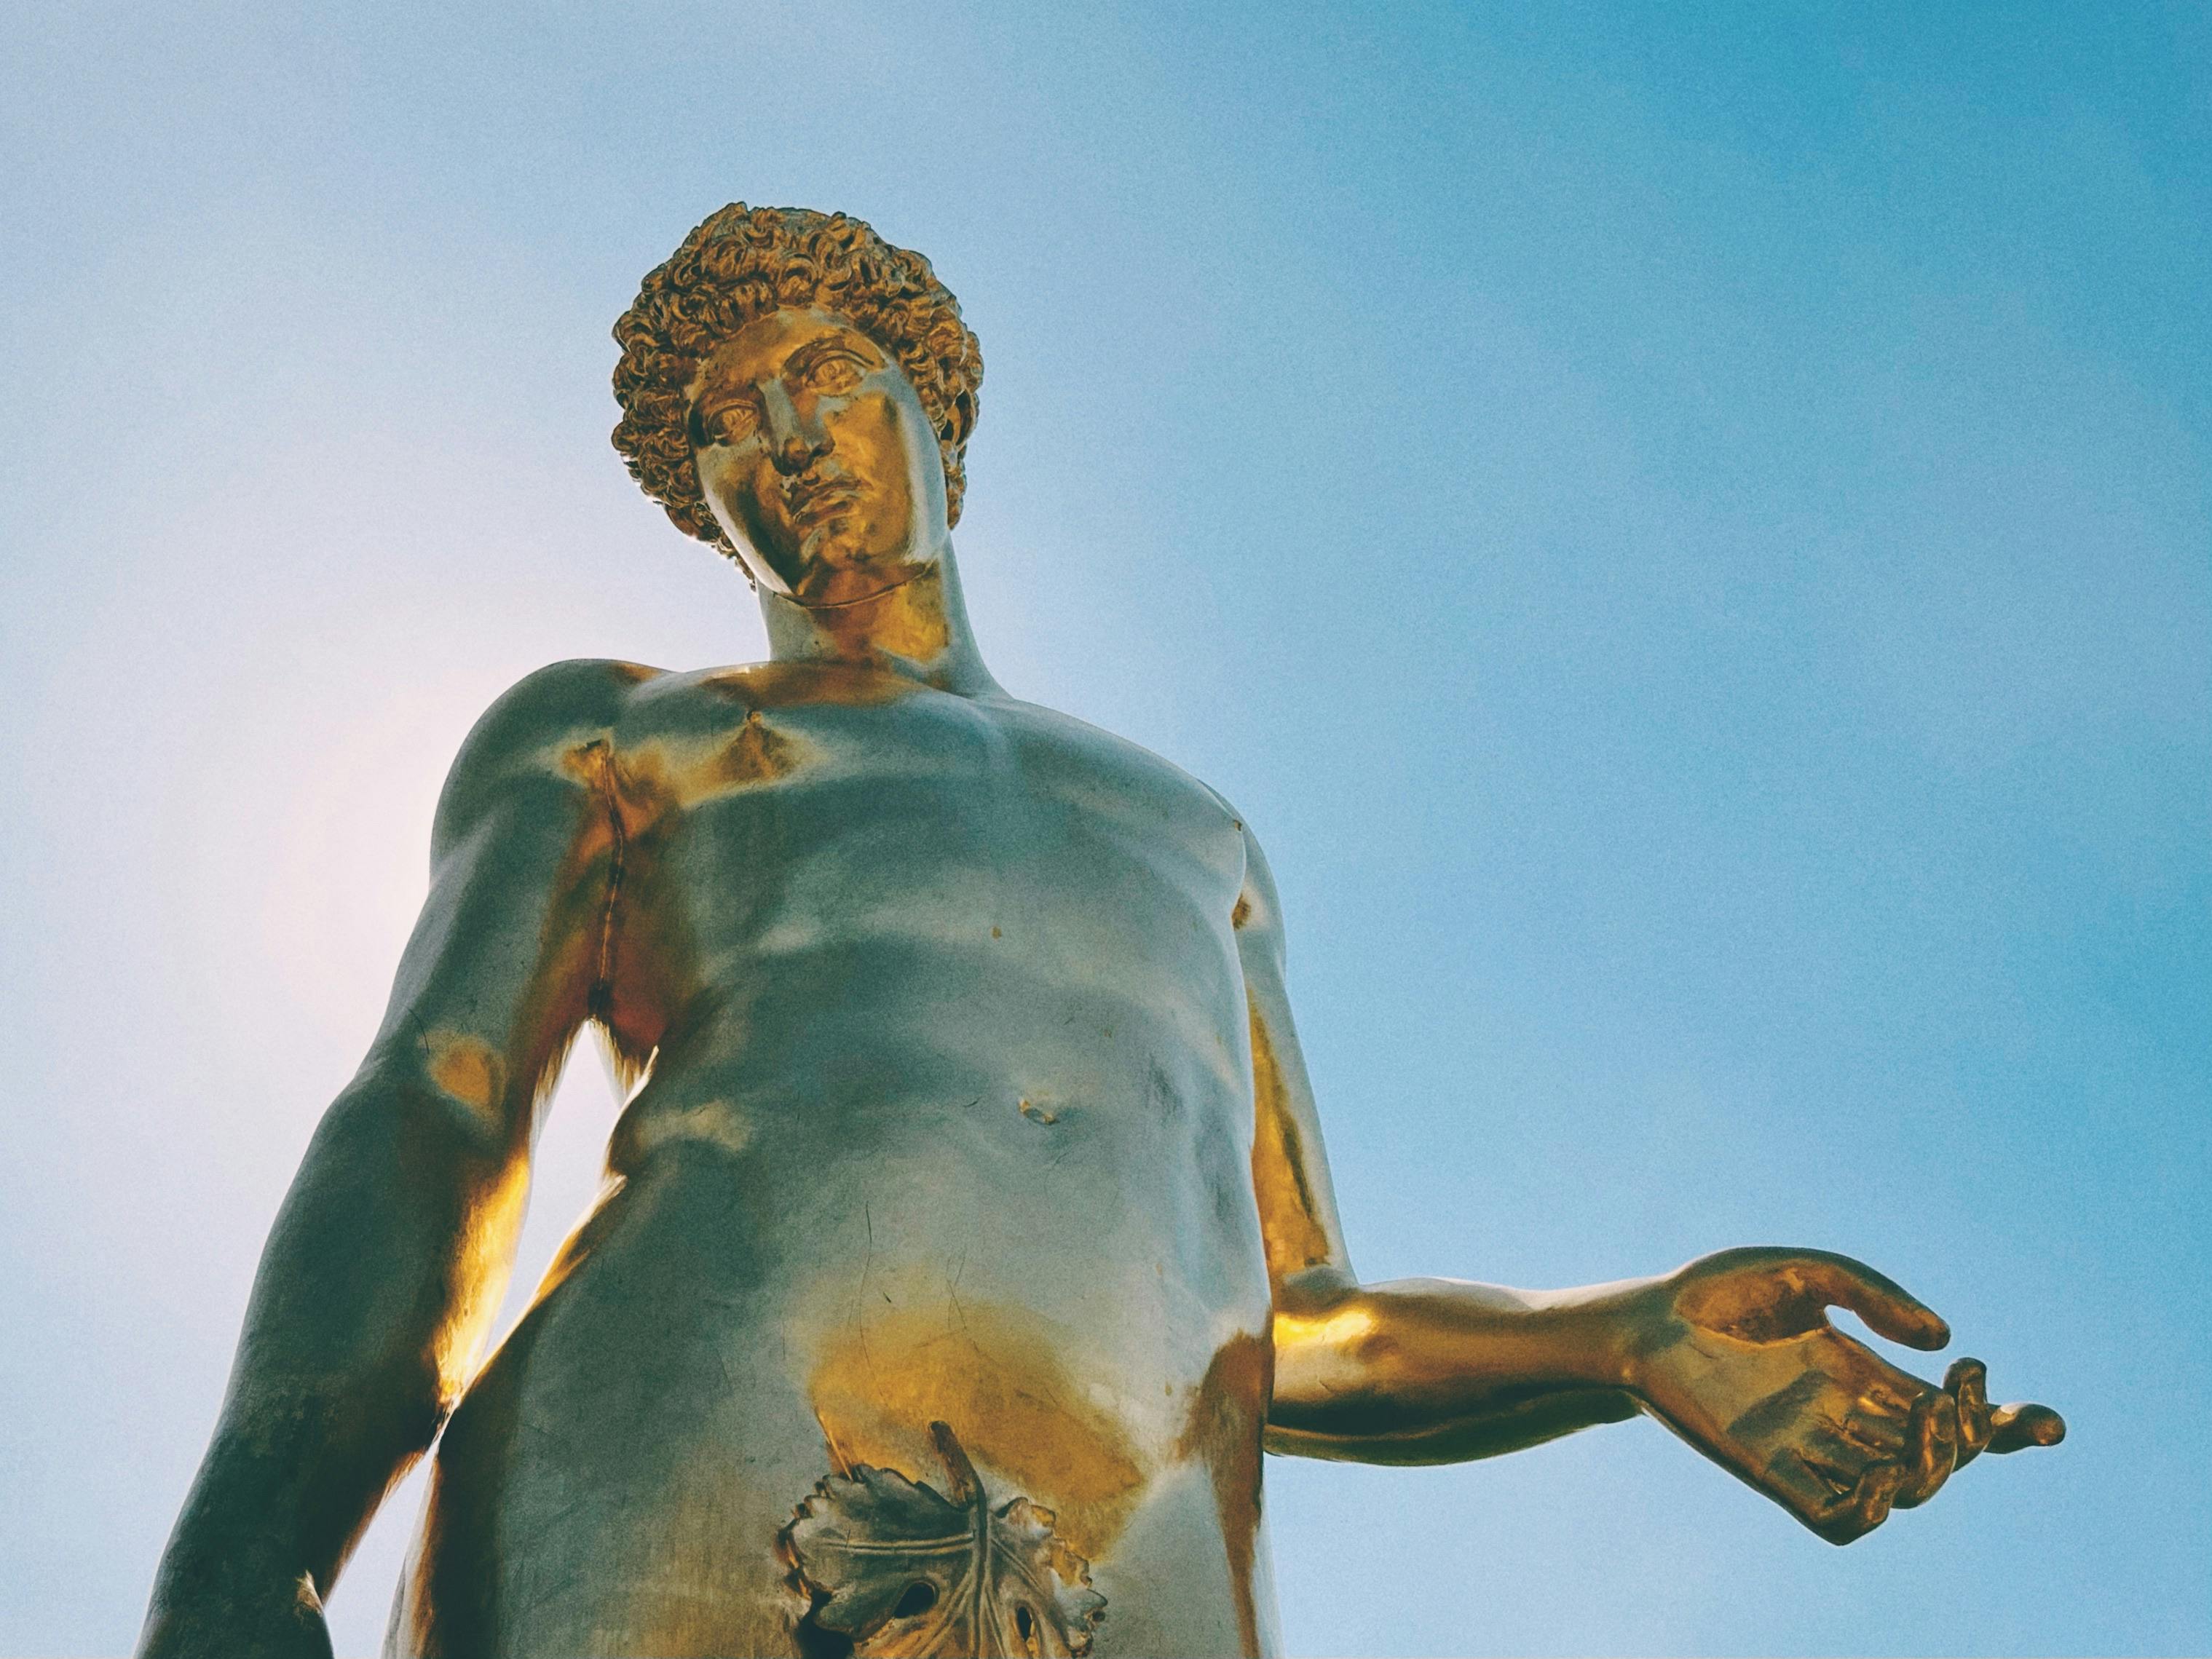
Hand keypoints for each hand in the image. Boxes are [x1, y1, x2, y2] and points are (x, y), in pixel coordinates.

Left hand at [1621, 1247, 2063, 1543]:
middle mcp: (1852, 1420)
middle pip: (1945, 1458)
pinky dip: (1868, 1510)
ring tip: (1927, 1416)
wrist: (1645, 1321)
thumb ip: (1874, 1296)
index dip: (2009, 1427)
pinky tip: (1877, 1476)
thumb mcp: (1805, 1272)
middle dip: (1975, 1439)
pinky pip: (1838, 1519)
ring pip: (1904, 1491)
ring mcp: (1817, 1451)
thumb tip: (1943, 1341)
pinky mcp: (1775, 1474)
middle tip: (1958, 1398)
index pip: (1955, 1416)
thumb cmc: (1717, 1294)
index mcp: (1870, 1376)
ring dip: (1933, 1467)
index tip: (2049, 1423)